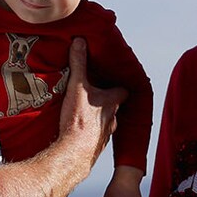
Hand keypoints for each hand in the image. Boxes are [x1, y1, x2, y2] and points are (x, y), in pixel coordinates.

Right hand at [57, 38, 126, 177]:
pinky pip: (95, 136)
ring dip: (97, 118)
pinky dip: (90, 132)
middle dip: (105, 101)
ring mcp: (105, 135)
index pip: (122, 90)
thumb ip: (79, 64)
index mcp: (111, 102)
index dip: (118, 85)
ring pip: (105, 123)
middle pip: (113, 106)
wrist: (74, 154)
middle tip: (93, 94)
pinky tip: (79, 131)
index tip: (112, 79)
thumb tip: (80, 42)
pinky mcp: (95, 147)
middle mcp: (113, 119)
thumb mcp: (77, 87)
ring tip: (84, 113)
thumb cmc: (79, 120)